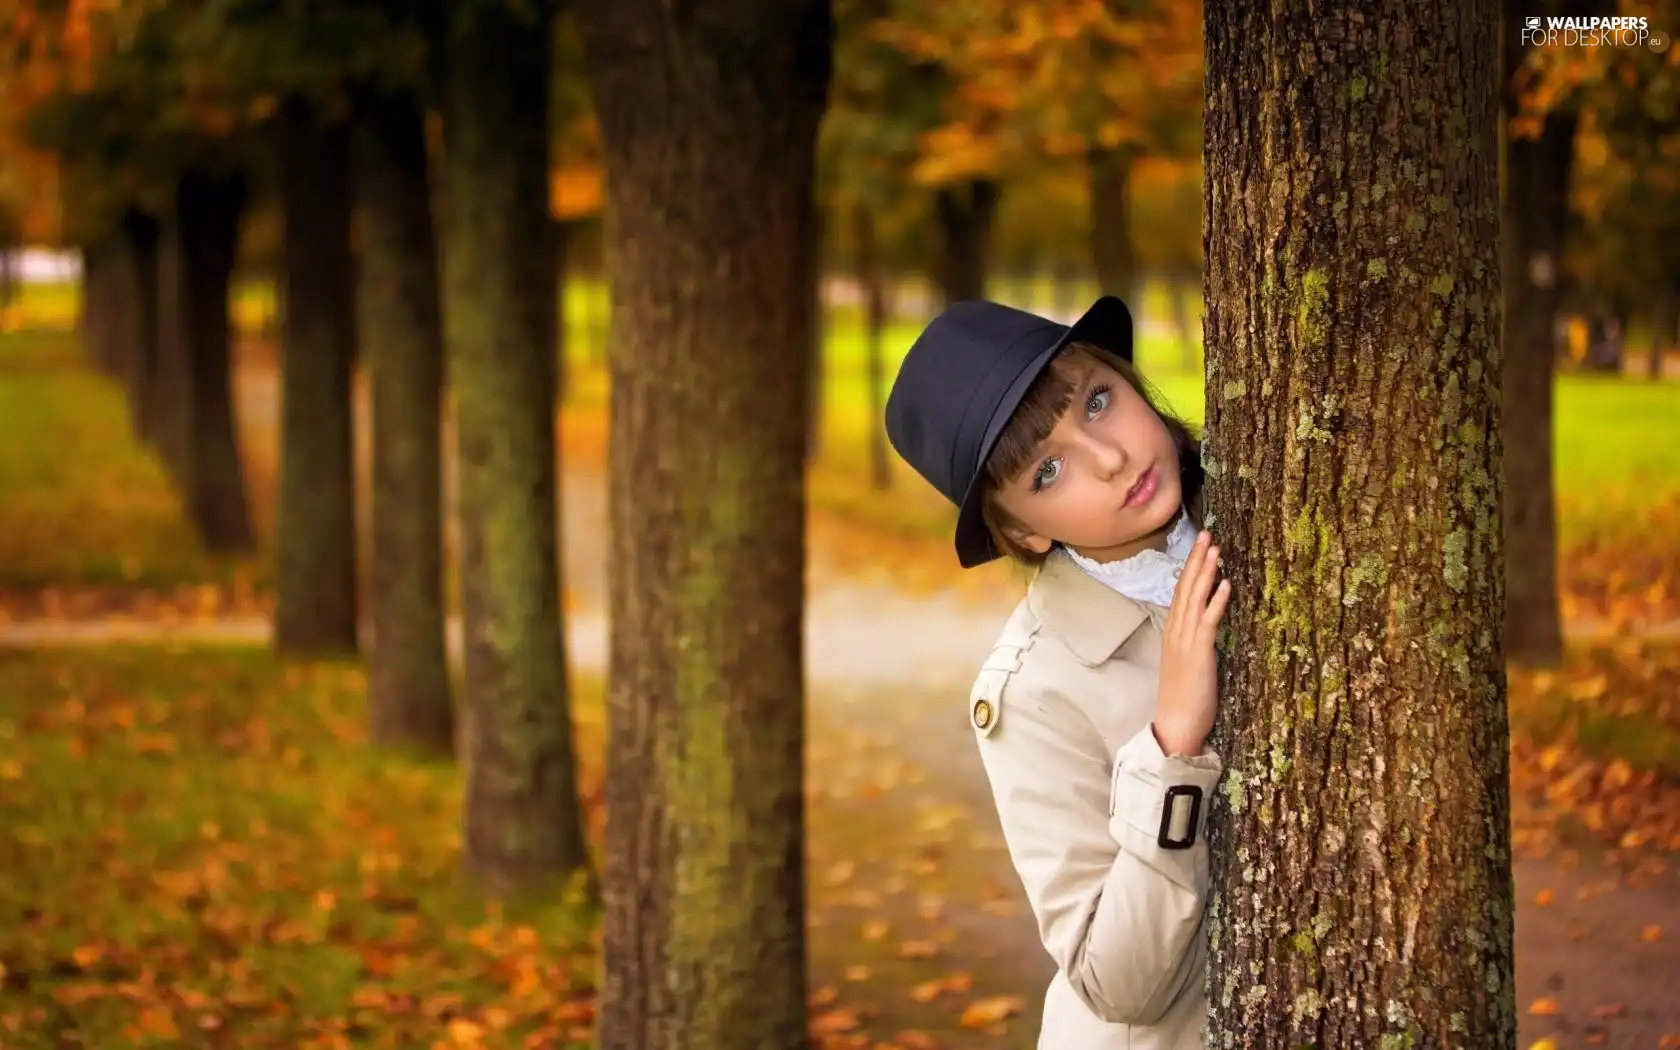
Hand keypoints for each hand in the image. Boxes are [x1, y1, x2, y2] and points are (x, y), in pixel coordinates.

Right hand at [1152, 530, 1230, 756]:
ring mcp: (1185, 642)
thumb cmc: (1184, 699)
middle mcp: (1176, 632)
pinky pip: (1208, 621)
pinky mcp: (1199, 653)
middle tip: (1206, 533)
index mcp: (1173, 633)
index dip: (1190, 568)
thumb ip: (1194, 642)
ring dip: (1206, 572)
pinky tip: (1226, 584)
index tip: (1200, 546)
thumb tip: (1206, 627)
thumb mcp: (1187, 664)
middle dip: (1197, 560)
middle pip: (1185, 588)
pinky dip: (1216, 601)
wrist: (1175, 725)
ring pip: (1195, 599)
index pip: (1180, 593)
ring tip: (1215, 548)